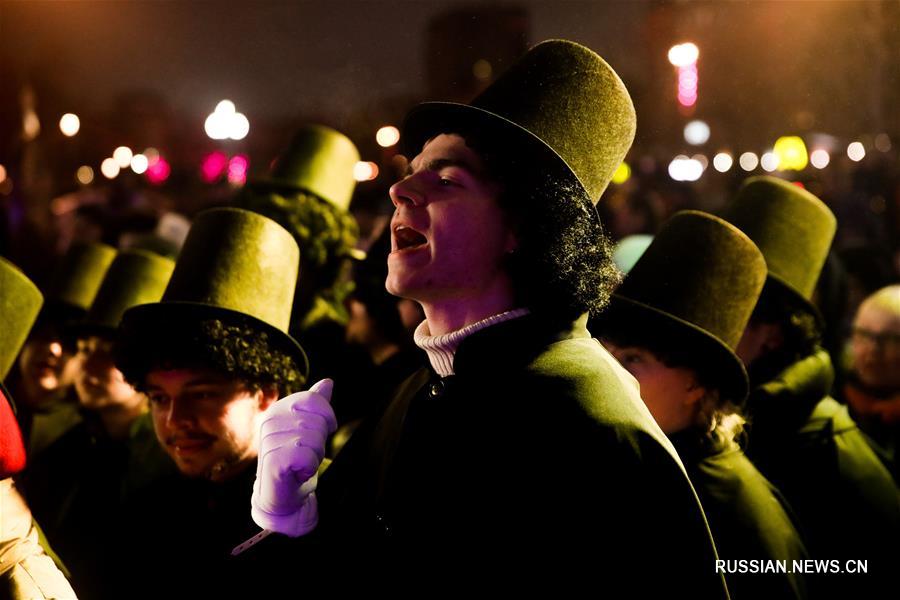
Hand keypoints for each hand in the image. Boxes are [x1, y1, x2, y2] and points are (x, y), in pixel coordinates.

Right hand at [251, 379, 336, 536]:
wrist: (282, 496)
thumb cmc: (296, 460)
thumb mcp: (309, 428)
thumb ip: (316, 405)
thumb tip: (328, 381)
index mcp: (278, 409)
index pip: (314, 399)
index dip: (326, 417)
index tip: (318, 434)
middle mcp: (270, 421)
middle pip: (318, 420)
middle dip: (320, 441)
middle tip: (305, 454)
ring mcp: (269, 440)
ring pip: (315, 439)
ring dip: (315, 456)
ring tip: (300, 464)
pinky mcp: (273, 460)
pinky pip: (307, 457)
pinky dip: (309, 468)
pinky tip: (297, 473)